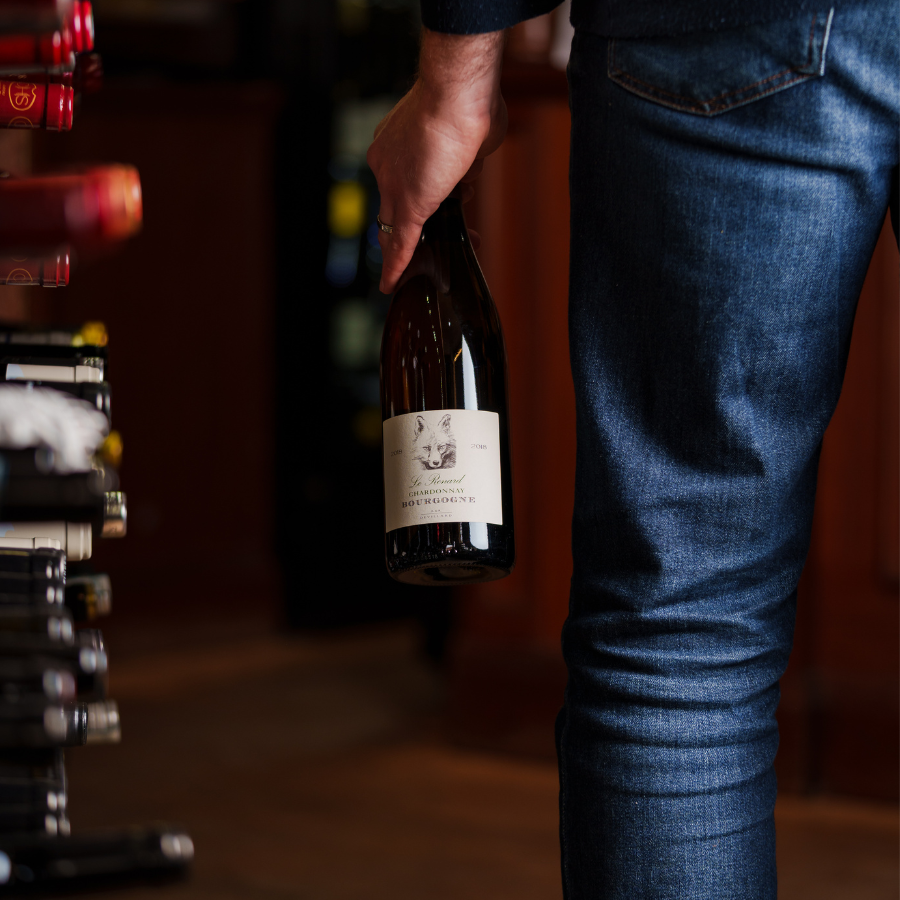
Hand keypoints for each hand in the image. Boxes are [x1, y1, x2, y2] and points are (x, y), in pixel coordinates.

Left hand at [367, 28, 506, 292]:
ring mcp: (394, 186)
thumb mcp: (471, 138)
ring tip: (442, 258)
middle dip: (414, 227)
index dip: (418, 196)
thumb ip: (466, 162)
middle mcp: (387, 163)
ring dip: (420, 246)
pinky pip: (400, 242)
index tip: (428, 206)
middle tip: (431, 243)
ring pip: (400, 227)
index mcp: (398, 142)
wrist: (458, 92)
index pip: (404, 180)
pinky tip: (392, 284)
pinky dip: (397, 265)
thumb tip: (469, 177)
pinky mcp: (407, 207)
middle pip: (395, 207)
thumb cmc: (470, 101)